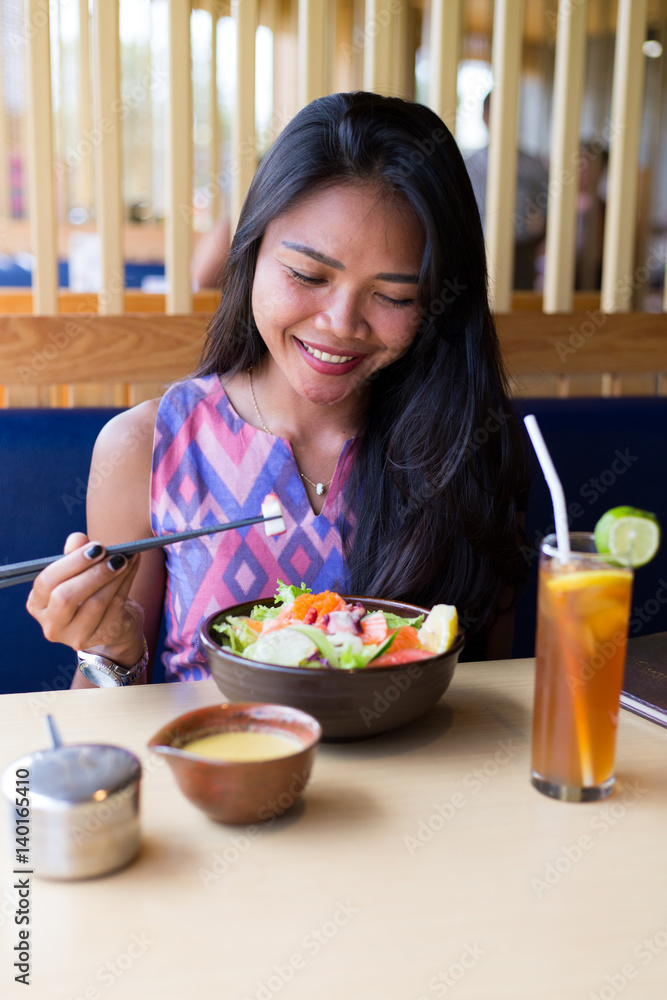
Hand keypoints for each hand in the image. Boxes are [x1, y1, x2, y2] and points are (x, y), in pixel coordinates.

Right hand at [26, 532, 144, 664]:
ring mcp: (75, 636)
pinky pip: (115, 606)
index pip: (47, 581)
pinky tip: (133, 565)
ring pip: (95, 603)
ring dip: (115, 577)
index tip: (96, 547)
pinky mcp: (101, 637)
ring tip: (127, 558)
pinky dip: (127, 582)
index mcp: (38, 604)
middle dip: (93, 573)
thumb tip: (77, 539)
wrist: (113, 622)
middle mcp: (52, 624)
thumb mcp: (78, 572)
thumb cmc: (90, 591)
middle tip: (115, 555)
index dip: (72, 562)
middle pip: (65, 597)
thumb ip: (73, 554)